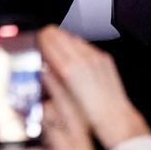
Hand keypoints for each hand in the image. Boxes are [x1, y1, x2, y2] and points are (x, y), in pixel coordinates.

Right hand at [13, 74, 127, 149]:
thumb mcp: (63, 146)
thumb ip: (49, 126)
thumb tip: (36, 109)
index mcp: (72, 120)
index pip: (60, 91)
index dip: (49, 75)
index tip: (36, 60)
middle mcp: (64, 126)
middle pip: (42, 108)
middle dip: (26, 101)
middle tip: (10, 88)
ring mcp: (57, 139)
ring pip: (35, 127)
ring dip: (20, 127)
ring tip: (2, 119)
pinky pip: (32, 148)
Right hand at [37, 26, 147, 148]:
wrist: (113, 116)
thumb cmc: (88, 113)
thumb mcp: (62, 97)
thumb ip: (49, 77)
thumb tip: (40, 66)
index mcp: (67, 69)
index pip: (47, 40)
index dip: (39, 39)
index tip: (36, 42)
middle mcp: (81, 59)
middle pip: (58, 33)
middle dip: (49, 36)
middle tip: (44, 42)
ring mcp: (94, 56)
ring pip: (71, 36)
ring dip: (63, 40)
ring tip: (59, 49)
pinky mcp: (104, 57)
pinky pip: (85, 44)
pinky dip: (77, 46)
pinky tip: (75, 57)